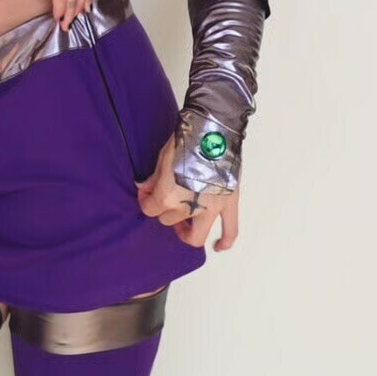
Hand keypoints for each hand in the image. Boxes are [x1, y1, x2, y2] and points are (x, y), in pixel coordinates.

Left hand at [136, 126, 239, 251]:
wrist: (214, 129)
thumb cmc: (188, 139)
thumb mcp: (162, 158)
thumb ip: (154, 179)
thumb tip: (146, 189)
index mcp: (168, 196)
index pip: (150, 209)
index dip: (146, 200)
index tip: (147, 193)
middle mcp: (189, 207)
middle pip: (169, 220)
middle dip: (164, 210)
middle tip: (165, 198)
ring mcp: (211, 208)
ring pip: (195, 235)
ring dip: (186, 231)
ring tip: (183, 225)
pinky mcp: (229, 203)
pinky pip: (231, 231)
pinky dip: (225, 242)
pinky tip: (218, 246)